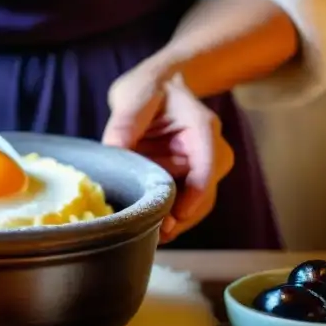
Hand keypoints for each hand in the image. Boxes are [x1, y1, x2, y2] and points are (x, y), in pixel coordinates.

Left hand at [102, 72, 234, 242]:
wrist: (161, 87)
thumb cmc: (150, 89)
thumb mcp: (134, 96)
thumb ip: (125, 123)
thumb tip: (113, 151)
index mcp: (202, 127)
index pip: (208, 162)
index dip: (196, 191)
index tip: (178, 214)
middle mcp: (211, 150)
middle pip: (205, 192)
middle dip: (182, 217)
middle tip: (156, 235)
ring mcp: (203, 167)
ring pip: (198, 205)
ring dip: (176, 222)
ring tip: (151, 238)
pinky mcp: (190, 179)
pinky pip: (186, 204)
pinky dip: (170, 217)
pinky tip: (150, 229)